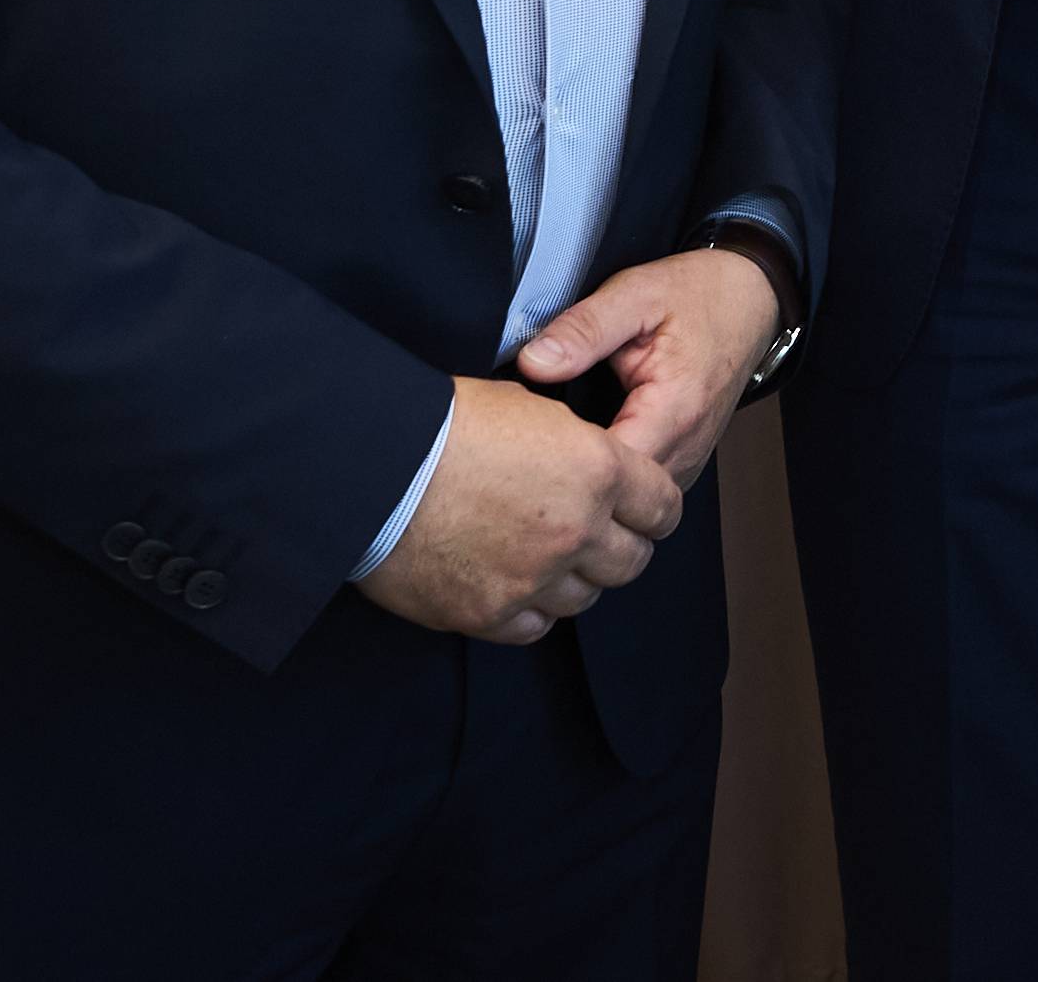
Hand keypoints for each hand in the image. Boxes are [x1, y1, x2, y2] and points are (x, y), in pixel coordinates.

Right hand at [357, 375, 685, 643]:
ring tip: (547, 558)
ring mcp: (534, 578)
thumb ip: (577, 448)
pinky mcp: (488, 613)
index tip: (640, 510)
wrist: (374, 465)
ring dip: (574, 579)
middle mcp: (577, 530)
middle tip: (596, 537)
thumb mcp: (533, 409)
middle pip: (631, 561)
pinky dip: (531, 609)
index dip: (653, 508)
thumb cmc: (447, 422)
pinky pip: (535, 627)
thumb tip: (588, 463)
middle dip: (620, 547)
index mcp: (599, 471)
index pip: (663, 507)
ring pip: (585, 598)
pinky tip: (515, 585)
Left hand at [514, 245, 784, 489]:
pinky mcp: (686, 461)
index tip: (529, 441)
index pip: (608, 472)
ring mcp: (690, 459)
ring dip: (593, 484)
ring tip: (554, 453)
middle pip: (617, 497)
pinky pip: (644, 490)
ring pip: (630, 502)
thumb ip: (582, 330)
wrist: (750, 296)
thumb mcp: (633, 295)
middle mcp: (688, 446)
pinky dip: (614, 481)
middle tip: (531, 449)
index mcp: (674, 409)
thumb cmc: (698, 294)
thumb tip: (533, 363)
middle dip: (571, 480)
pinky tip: (587, 454)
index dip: (561, 462)